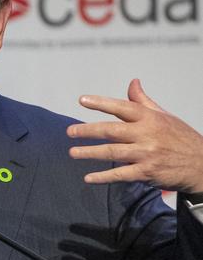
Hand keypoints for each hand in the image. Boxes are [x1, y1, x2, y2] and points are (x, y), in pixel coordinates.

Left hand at [67, 79, 202, 192]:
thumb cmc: (180, 138)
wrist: (202, 165)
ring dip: (90, 153)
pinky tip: (88, 178)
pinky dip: (103, 177)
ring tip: (72, 152)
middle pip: (112, 131)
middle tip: (70, 131)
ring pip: (112, 152)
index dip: (101, 103)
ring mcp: (146, 154)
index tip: (82, 100)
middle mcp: (147, 134)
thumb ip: (143, 101)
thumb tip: (132, 82)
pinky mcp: (146, 172)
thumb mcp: (164, 116)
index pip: (122, 107)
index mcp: (150, 118)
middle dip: (88, 131)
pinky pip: (120, 174)